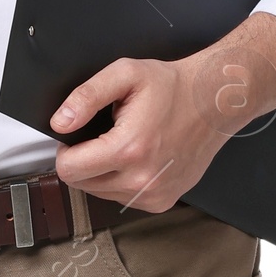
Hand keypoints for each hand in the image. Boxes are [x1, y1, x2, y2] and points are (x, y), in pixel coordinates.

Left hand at [51, 11, 275, 210]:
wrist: (215, 102)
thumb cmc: (172, 86)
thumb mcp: (125, 74)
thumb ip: (86, 97)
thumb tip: (60, 123)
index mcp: (128, 149)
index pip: (69, 170)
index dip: (66, 150)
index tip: (79, 135)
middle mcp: (142, 180)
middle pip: (83, 184)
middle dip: (84, 161)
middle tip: (105, 136)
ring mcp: (154, 195)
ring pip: (101, 193)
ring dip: (103, 172)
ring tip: (125, 144)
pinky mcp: (162, 201)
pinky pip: (124, 198)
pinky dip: (122, 181)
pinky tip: (139, 159)